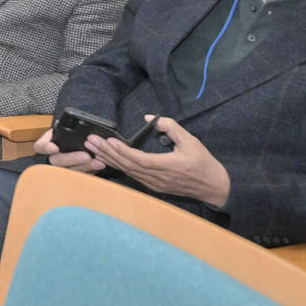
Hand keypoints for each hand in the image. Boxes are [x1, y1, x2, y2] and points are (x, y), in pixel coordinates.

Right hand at [35, 128, 106, 172]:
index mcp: (44, 145)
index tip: (54, 148)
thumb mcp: (61, 129)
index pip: (40, 147)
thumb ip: (61, 127)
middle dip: (72, 159)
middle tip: (86, 156)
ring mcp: (61, 169)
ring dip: (85, 167)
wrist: (72, 143)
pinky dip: (90, 171)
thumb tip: (63, 123)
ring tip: (97, 162)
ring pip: (70, 171)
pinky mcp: (72, 175)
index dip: (46, 148)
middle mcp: (50, 158)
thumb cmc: (65, 135)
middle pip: (57, 161)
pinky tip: (99, 166)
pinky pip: (80, 176)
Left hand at [90, 117, 230, 208]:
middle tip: (90, 141)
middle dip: (107, 153)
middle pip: (127, 166)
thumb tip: (149, 117)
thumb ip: (171, 127)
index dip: (122, 151)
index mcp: (167, 166)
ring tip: (92, 148)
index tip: (107, 140)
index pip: (139, 160)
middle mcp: (157, 178)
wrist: (214, 187)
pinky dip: (118, 166)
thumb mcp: (191, 141)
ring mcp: (154, 184)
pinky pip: (132, 175)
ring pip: (127, 172)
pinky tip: (106, 159)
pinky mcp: (153, 186)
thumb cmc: (203, 162)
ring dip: (109, 159)